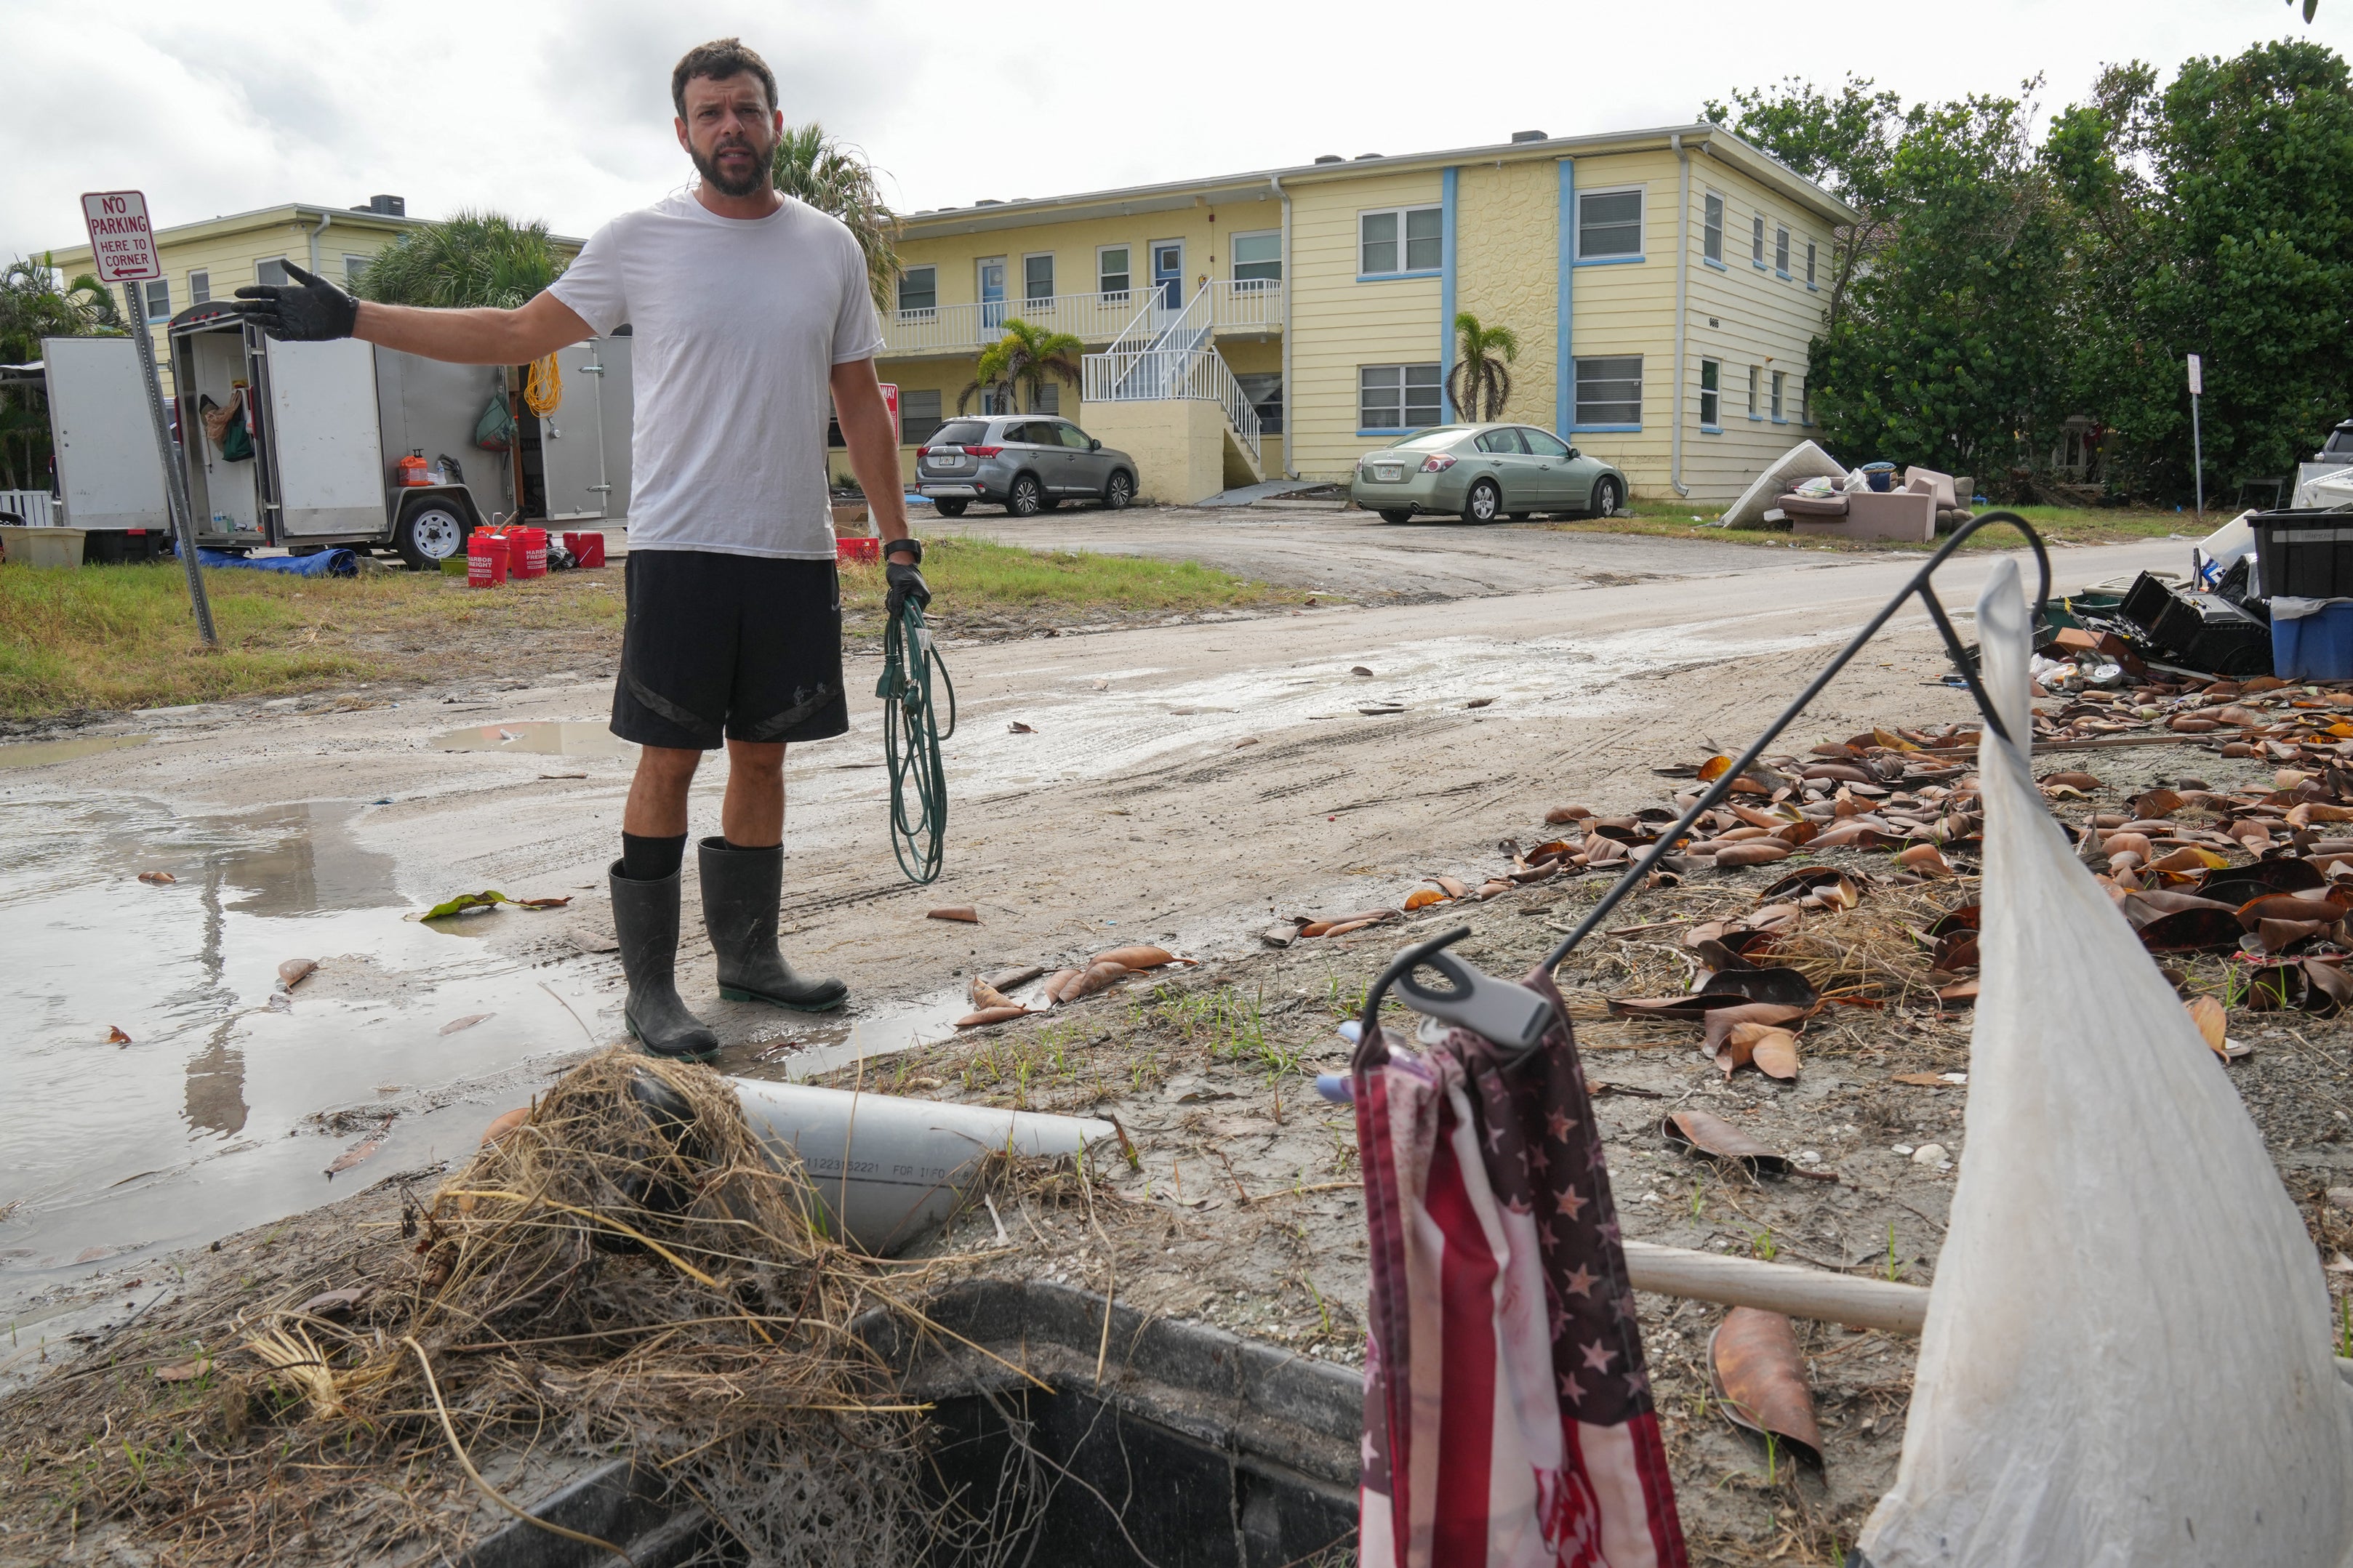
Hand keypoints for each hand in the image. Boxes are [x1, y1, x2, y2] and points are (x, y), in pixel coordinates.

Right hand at [231, 262, 357, 340]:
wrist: (345, 314)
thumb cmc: (332, 296)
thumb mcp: (314, 281)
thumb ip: (297, 272)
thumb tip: (281, 260)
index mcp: (286, 293)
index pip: (263, 292)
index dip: (250, 292)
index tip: (238, 292)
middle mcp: (285, 307)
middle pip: (261, 306)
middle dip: (247, 306)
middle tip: (234, 307)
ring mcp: (289, 320)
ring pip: (267, 320)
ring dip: (257, 319)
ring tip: (247, 317)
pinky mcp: (296, 333)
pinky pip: (280, 334)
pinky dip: (273, 332)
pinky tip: (267, 328)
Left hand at [885, 560, 930, 618]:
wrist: (899, 561)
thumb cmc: (901, 572)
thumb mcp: (898, 587)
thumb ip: (898, 602)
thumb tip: (898, 615)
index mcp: (924, 597)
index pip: (916, 613)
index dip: (904, 613)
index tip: (894, 606)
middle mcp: (922, 599)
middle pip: (909, 612)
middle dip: (898, 606)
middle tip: (890, 597)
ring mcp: (915, 597)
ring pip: (903, 608)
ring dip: (894, 603)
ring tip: (891, 592)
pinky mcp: (908, 596)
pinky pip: (901, 603)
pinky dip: (894, 600)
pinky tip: (892, 592)